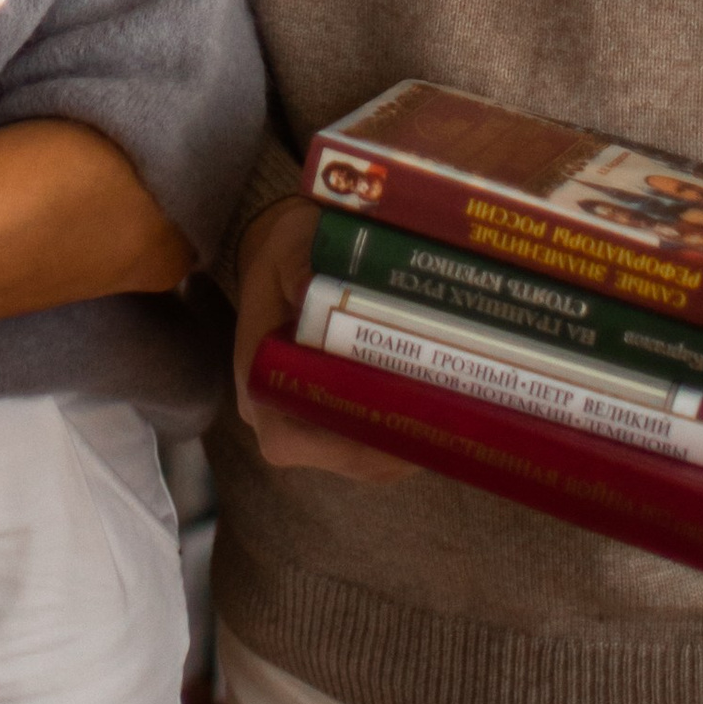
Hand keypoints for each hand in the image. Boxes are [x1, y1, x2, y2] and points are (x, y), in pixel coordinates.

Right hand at [233, 200, 413, 481]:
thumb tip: (309, 287)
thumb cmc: (283, 251)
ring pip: (356, 458)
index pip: (285, 440)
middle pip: (334, 457)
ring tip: (445, 421)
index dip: (334, 447)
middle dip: (386, 447)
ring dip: (399, 448)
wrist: (282, 252)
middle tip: (437, 423)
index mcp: (256, 377)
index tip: (384, 427)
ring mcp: (305, 416)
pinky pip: (365, 443)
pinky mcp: (330, 411)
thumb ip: (297, 263)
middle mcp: (277, 410)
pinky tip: (434, 414)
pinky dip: (398, 438)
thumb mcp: (288, 245)